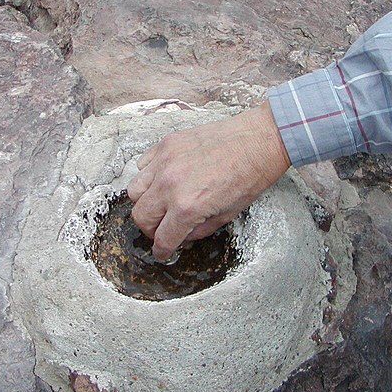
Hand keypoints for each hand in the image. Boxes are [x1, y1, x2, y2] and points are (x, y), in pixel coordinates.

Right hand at [127, 102, 290, 259]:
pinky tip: (164, 178)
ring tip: (160, 202)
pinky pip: (142, 165)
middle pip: (141, 217)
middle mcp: (170, 185)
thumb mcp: (228, 214)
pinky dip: (148, 176)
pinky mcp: (166, 144)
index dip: (162, 250)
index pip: (163, 238)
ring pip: (134, 191)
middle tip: (162, 228)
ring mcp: (165, 161)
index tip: (162, 251)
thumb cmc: (250, 175)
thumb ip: (200, 230)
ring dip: (145, 202)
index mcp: (187, 207)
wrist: (257, 140)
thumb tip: (183, 236)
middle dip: (150, 229)